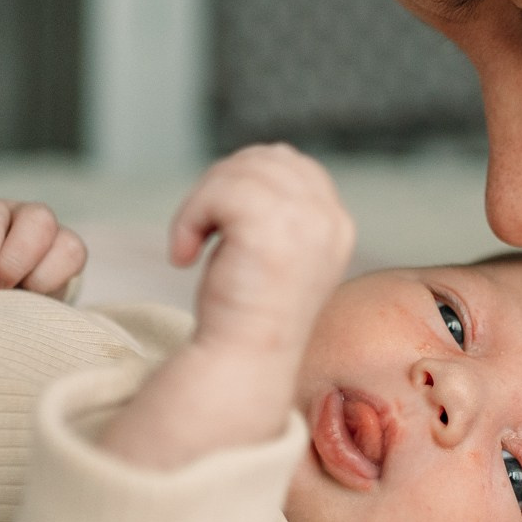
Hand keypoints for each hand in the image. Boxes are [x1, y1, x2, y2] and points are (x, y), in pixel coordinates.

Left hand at [169, 145, 355, 357]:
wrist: (241, 362)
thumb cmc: (247, 315)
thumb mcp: (277, 252)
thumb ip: (280, 209)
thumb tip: (254, 161)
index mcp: (337, 225)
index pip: (292, 164)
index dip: (246, 179)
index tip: (221, 223)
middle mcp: (329, 218)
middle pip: (264, 159)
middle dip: (220, 186)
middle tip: (198, 232)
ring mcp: (304, 221)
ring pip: (237, 172)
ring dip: (200, 204)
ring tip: (189, 245)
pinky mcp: (269, 227)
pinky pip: (218, 191)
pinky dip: (189, 218)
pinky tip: (184, 255)